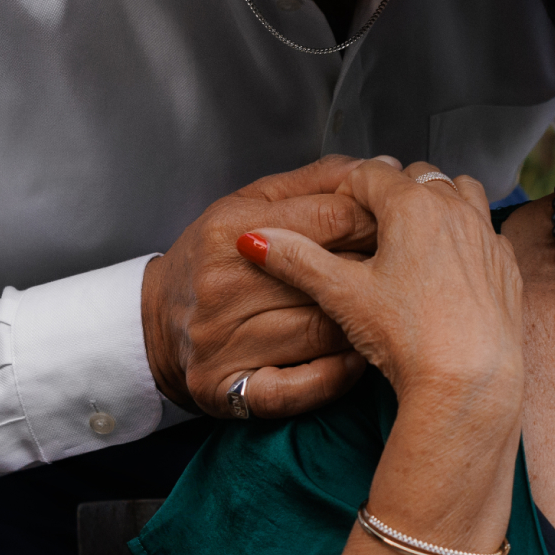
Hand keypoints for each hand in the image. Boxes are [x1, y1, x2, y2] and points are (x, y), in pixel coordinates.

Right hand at [142, 155, 376, 419]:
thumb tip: (380, 164)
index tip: (396, 224)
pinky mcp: (230, 390)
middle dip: (377, 269)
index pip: (332, 218)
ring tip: (381, 313)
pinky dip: (338, 374)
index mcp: (231, 229)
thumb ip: (314, 182)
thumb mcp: (247, 203)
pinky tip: (353, 359)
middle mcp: (225, 285)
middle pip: (334, 275)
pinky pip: (304, 385)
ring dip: (363, 323)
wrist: (153, 324)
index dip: (376, 219)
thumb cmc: (210, 258)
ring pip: (326, 331)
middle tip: (401, 269)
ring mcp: (225, 342)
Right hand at [235, 160, 526, 413]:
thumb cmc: (406, 336)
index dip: (346, 189)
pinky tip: (447, 268)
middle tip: (367, 226)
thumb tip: (254, 239)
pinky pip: (484, 232)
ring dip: (435, 202)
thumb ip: (297, 259)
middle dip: (390, 192)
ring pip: (460, 193)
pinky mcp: (507, 266)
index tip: (335, 213)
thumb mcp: (341, 295)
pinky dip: (465, 236)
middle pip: (417, 177)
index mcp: (413, 205)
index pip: (370, 173)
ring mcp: (487, 236)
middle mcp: (456, 209)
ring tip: (410, 238)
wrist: (469, 383)